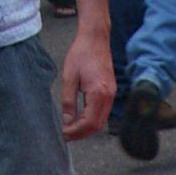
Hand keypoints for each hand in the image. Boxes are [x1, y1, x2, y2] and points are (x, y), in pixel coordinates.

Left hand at [61, 24, 115, 142]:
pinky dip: (92, 119)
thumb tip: (67, 121)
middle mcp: (108, 96)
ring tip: (71, 129)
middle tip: (66, 135)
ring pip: (101, 121)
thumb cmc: (81, 54)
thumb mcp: (69, 78)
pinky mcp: (110, 91)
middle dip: (82, 133)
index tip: (64, 133)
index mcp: (98, 93)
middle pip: (97, 126)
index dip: (76, 131)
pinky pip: (103, 112)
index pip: (89, 122)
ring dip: (87, 128)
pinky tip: (80, 118)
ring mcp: (111, 94)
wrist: (95, 39)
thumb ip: (68, 102)